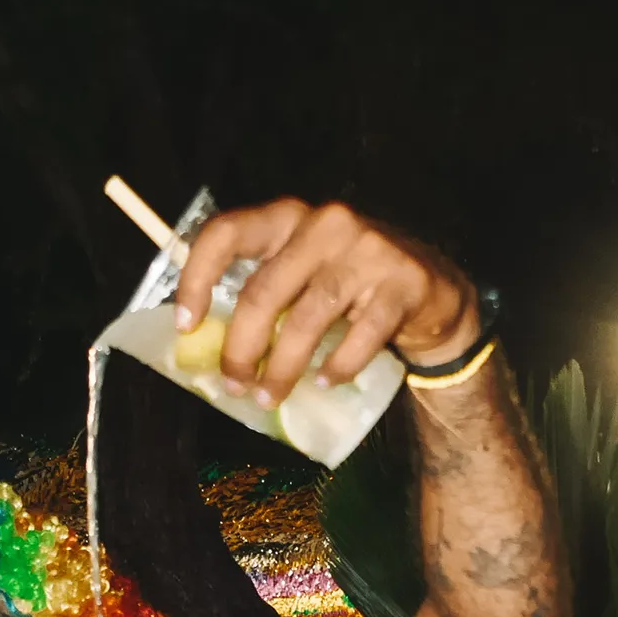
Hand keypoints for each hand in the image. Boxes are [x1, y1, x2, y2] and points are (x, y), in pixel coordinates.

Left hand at [174, 198, 478, 403]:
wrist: (431, 292)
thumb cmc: (348, 288)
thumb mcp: (301, 275)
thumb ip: (262, 294)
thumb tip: (203, 346)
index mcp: (287, 219)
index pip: (226, 233)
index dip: (197, 279)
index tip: (186, 325)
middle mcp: (324, 224)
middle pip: (262, 292)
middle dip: (240, 349)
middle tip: (234, 385)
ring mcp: (366, 250)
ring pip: (306, 320)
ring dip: (282, 369)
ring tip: (269, 398)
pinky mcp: (402, 283)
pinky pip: (359, 338)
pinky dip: (336, 368)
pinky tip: (324, 382)